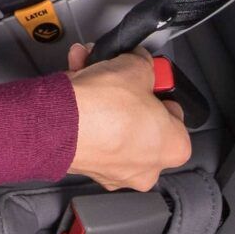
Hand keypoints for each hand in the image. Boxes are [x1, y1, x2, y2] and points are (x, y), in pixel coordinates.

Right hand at [64, 43, 190, 190]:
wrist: (59, 124)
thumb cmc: (105, 107)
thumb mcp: (137, 67)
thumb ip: (144, 65)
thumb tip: (139, 62)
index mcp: (174, 147)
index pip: (174, 113)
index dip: (159, 89)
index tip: (147, 76)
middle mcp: (147, 167)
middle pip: (141, 120)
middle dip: (125, 91)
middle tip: (118, 73)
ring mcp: (115, 171)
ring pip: (113, 124)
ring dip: (101, 93)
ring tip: (88, 67)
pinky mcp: (87, 166)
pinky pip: (92, 132)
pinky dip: (85, 108)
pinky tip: (76, 80)